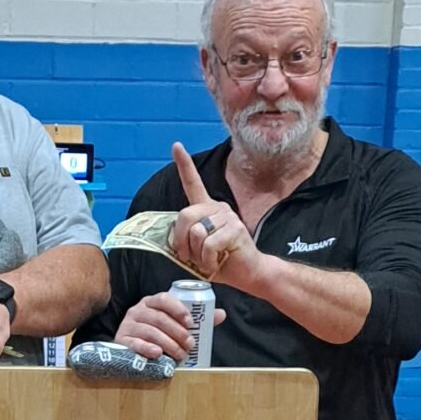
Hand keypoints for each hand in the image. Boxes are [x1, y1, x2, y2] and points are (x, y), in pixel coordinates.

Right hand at [115, 288, 224, 361]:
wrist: (131, 350)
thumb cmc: (157, 335)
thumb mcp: (174, 324)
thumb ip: (195, 320)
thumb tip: (221, 314)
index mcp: (151, 302)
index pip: (163, 299)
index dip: (178, 309)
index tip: (191, 322)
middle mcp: (137, 310)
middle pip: (158, 318)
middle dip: (177, 332)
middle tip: (190, 344)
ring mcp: (128, 325)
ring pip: (149, 331)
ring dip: (168, 343)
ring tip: (180, 354)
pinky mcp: (121, 341)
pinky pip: (134, 343)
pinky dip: (147, 348)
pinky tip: (158, 354)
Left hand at [169, 141, 259, 286]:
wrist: (248, 273)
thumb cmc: (222, 261)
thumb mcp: (197, 250)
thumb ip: (186, 239)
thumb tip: (172, 239)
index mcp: (207, 209)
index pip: (193, 183)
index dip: (184, 165)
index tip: (176, 146)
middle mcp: (218, 208)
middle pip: (185, 215)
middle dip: (181, 241)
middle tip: (188, 257)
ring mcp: (227, 216)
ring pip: (196, 233)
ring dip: (197, 255)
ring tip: (209, 260)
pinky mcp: (234, 229)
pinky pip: (208, 245)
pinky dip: (207, 260)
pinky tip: (216, 263)